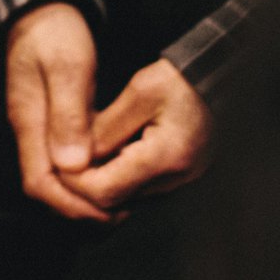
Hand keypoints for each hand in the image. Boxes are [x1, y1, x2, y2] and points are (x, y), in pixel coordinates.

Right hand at [4, 2, 113, 222]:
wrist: (42, 7)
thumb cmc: (55, 32)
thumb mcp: (68, 66)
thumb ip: (69, 115)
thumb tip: (72, 166)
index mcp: (29, 122)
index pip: (40, 183)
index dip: (70, 204)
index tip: (104, 211)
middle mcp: (29, 131)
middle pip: (46, 188)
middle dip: (79, 209)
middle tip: (120, 214)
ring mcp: (38, 126)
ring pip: (55, 177)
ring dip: (83, 196)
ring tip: (120, 202)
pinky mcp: (50, 120)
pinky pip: (63, 161)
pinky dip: (86, 176)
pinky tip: (111, 174)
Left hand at [59, 60, 210, 210]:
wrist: (221, 78)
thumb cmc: (182, 79)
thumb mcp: (140, 92)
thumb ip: (105, 128)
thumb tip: (73, 158)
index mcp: (165, 157)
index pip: (104, 192)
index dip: (74, 181)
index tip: (58, 160)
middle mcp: (176, 178)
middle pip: (113, 201)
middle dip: (84, 182)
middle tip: (66, 156)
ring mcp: (181, 182)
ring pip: (125, 197)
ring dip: (101, 179)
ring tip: (87, 150)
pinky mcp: (180, 177)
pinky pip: (140, 188)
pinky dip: (119, 174)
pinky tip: (111, 151)